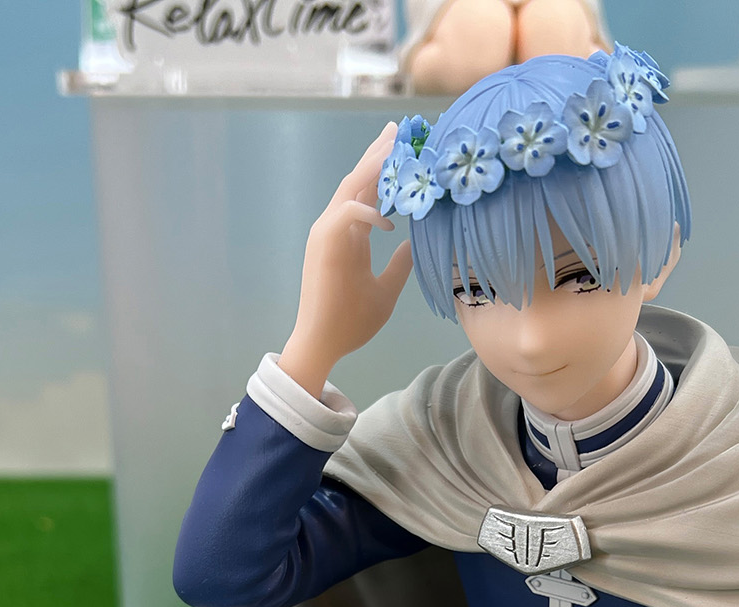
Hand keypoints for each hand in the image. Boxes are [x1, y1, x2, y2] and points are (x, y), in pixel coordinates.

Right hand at [277, 122, 415, 398]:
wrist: (324, 344)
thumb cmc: (351, 322)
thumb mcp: (386, 290)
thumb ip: (399, 265)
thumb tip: (415, 243)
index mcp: (350, 234)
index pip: (368, 191)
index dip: (385, 169)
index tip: (406, 150)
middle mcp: (336, 227)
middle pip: (358, 179)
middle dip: (378, 152)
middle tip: (400, 129)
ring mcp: (327, 233)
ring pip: (350, 187)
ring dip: (373, 165)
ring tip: (395, 143)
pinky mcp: (323, 244)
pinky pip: (346, 214)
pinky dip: (367, 211)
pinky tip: (390, 219)